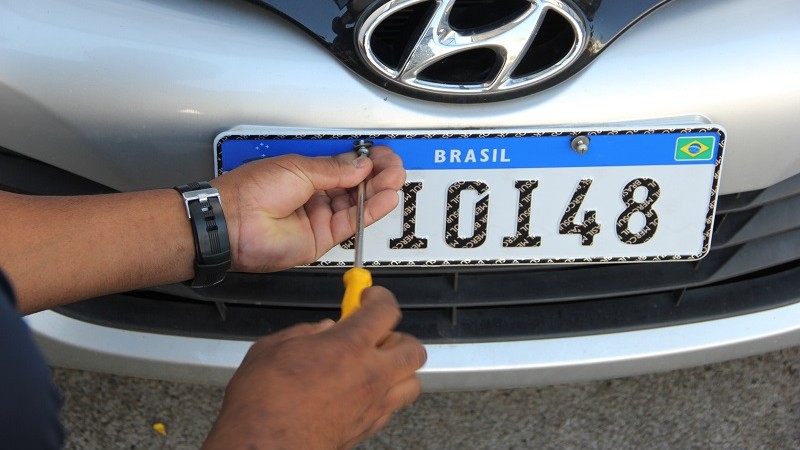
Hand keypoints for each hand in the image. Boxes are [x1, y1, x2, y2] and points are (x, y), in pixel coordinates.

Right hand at [202, 287, 426, 449]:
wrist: (262, 448)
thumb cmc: (262, 406)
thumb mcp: (272, 349)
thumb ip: (304, 333)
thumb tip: (320, 329)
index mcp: (349, 346)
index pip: (386, 309)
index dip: (379, 296)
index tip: (369, 296)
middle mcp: (370, 376)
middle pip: (412, 347)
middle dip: (396, 334)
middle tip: (374, 332)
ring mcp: (373, 405)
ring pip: (412, 380)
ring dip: (398, 368)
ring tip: (375, 363)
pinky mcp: (367, 429)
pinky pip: (393, 407)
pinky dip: (385, 395)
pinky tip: (363, 390)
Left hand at [211, 146, 404, 271]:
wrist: (233, 222)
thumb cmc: (250, 192)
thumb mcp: (298, 168)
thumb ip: (335, 169)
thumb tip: (360, 164)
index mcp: (307, 173)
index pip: (346, 166)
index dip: (366, 160)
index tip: (382, 155)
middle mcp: (315, 195)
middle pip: (357, 185)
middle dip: (377, 174)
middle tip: (393, 167)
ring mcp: (320, 217)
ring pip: (358, 204)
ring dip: (378, 191)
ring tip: (394, 180)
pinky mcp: (322, 238)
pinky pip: (353, 223)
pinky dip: (371, 210)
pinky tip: (384, 198)